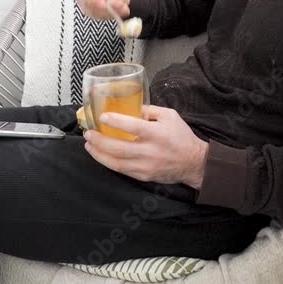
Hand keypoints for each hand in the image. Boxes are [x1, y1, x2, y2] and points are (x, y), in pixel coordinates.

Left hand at [83, 105, 207, 188]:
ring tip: (89, 145)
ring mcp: (145, 166)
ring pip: (116, 163)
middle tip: (88, 133)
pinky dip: (108, 162)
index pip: (133, 127)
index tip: (102, 117)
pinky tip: (101, 155)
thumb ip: (150, 110)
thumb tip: (130, 107)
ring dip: (99, 154)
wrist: (194, 163)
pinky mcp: (143, 176)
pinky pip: (121, 170)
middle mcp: (150, 151)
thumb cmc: (182, 137)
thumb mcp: (170, 116)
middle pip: (119, 148)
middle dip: (99, 140)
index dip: (115, 122)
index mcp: (157, 134)